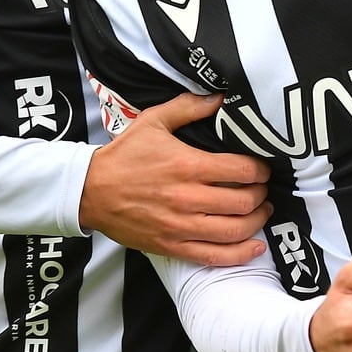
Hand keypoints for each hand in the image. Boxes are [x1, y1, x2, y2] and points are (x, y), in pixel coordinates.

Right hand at [78, 92, 272, 262]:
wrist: (89, 191)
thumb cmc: (124, 156)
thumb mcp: (153, 121)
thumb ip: (189, 107)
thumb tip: (220, 96)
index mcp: (188, 166)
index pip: (242, 170)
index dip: (260, 170)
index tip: (261, 168)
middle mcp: (188, 198)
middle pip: (244, 201)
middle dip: (260, 195)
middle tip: (262, 189)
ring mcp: (180, 225)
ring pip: (235, 230)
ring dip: (256, 222)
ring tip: (260, 212)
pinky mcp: (172, 246)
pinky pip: (214, 256)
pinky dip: (240, 254)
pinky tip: (255, 247)